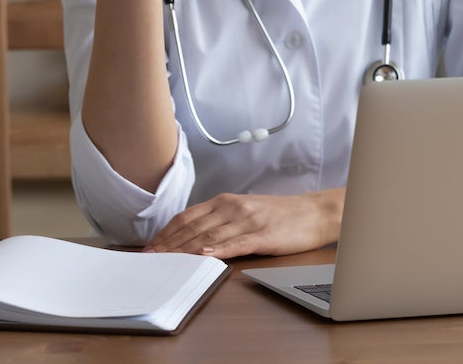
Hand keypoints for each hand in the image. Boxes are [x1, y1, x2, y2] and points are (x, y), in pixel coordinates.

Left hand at [144, 188, 343, 258]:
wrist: (314, 212)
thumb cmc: (279, 214)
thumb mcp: (244, 210)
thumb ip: (219, 220)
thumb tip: (190, 237)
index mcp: (225, 201)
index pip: (187, 217)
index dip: (166, 233)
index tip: (149, 248)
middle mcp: (233, 207)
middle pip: (193, 228)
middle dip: (168, 245)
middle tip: (149, 259)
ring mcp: (248, 220)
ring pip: (210, 236)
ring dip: (185, 250)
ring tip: (165, 261)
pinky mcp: (263, 235)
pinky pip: (236, 243)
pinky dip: (218, 250)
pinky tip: (205, 256)